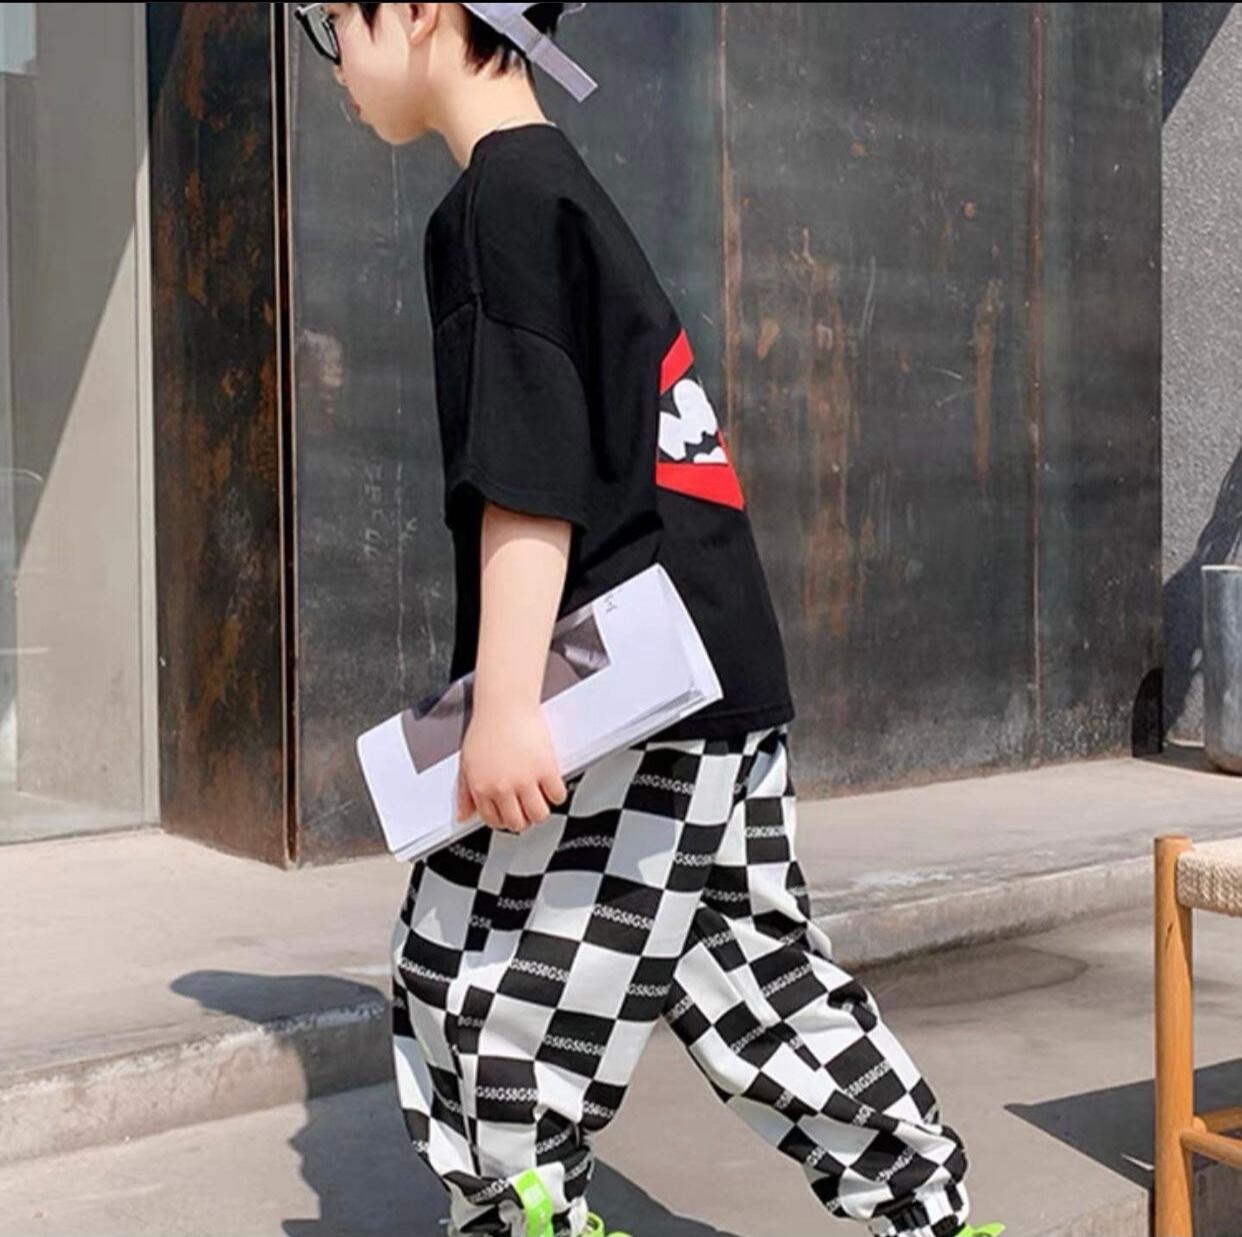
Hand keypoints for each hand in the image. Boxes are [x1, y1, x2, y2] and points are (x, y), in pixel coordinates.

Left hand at [455, 699, 568, 831]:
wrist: (505, 704)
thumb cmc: (487, 727)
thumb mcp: (466, 763)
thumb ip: (464, 793)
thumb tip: (463, 815)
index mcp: (481, 787)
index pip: (493, 820)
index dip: (503, 820)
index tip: (509, 813)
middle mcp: (502, 787)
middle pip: (517, 823)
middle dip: (522, 819)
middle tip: (526, 807)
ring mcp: (525, 779)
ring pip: (538, 815)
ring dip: (540, 810)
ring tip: (539, 798)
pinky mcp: (546, 769)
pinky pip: (557, 796)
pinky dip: (556, 794)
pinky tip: (550, 784)